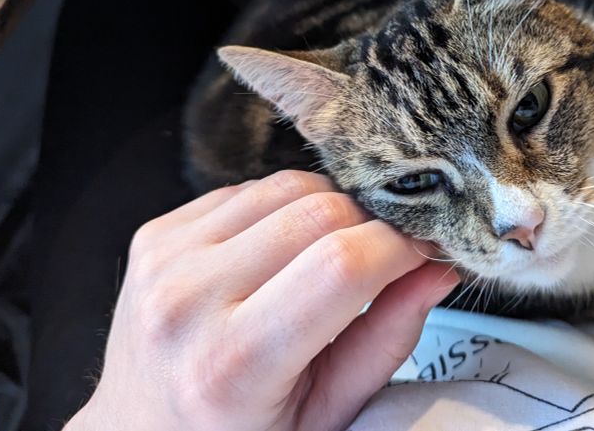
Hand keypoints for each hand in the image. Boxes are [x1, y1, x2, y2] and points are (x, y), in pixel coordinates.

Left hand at [65, 170, 457, 430]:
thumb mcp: (326, 410)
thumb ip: (388, 338)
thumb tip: (438, 266)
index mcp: (232, 365)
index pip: (343, 265)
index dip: (401, 247)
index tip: (422, 253)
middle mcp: (188, 302)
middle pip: (320, 211)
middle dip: (371, 226)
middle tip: (381, 259)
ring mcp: (164, 260)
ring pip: (287, 185)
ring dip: (328, 211)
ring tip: (324, 259)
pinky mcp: (155, 233)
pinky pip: (247, 187)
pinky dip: (281, 209)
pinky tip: (279, 252)